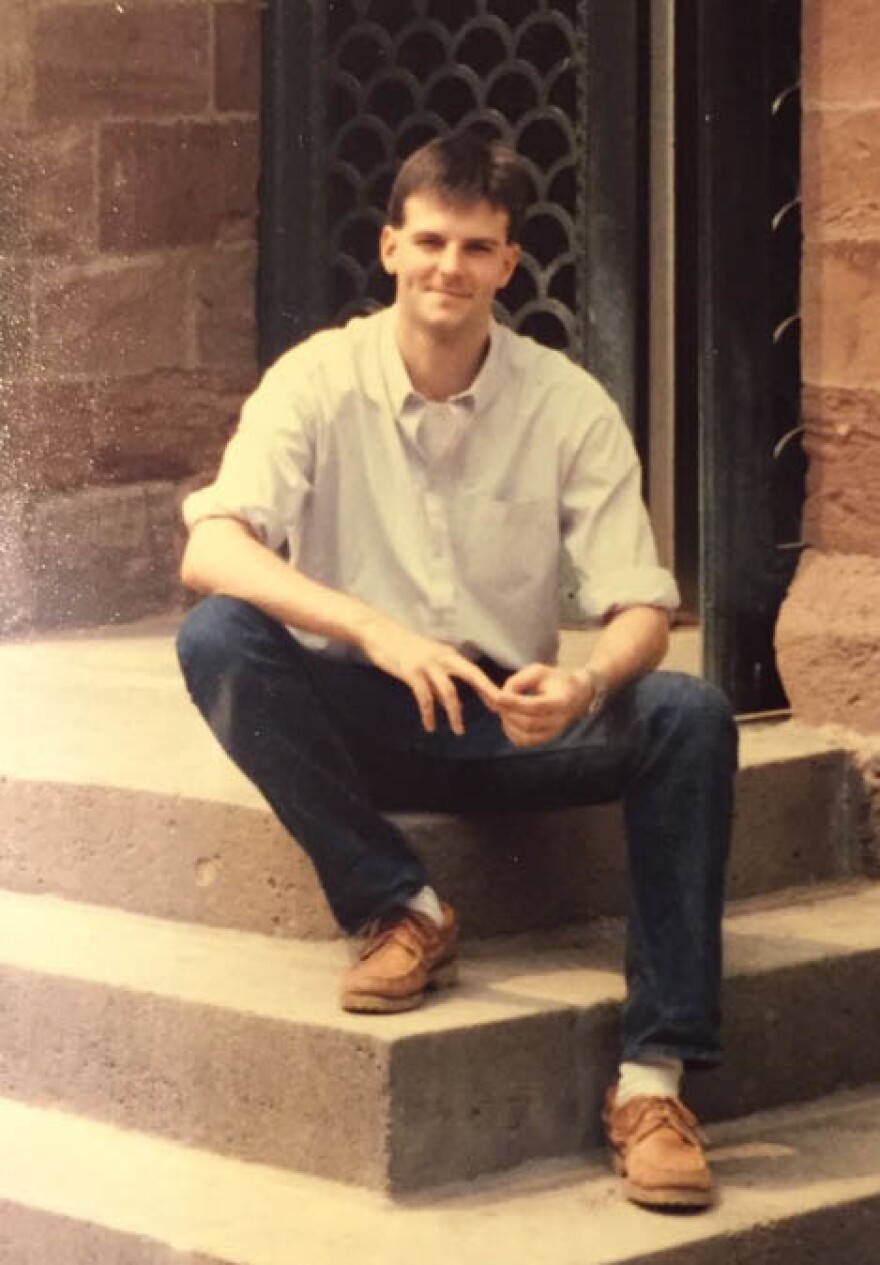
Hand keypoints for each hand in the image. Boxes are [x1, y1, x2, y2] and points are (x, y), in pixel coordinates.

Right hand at [356, 614, 500, 734]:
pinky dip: (429, 714)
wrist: (379, 633)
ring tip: (459, 731)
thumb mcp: (426, 660)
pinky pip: (424, 698)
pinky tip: (430, 726)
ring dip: (455, 713)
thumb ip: (438, 679)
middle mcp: (442, 657)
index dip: (488, 686)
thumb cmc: (402, 648)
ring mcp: (427, 664)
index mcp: (448, 654)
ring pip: (449, 691)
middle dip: (487, 692)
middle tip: (498, 710)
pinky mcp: (411, 672)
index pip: (474, 670)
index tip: (500, 703)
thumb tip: (445, 702)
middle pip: (471, 674)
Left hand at [496, 663, 592, 747]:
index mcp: (562, 700)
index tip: (498, 696)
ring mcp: (553, 733)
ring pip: (524, 735)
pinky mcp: (544, 740)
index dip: (516, 702)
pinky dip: (511, 731)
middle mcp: (560, 721)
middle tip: (496, 699)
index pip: (537, 706)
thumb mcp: (538, 671)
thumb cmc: (554, 680)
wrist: (575, 695)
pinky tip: (509, 717)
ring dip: (508, 722)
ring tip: (504, 707)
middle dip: (508, 712)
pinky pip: (523, 742)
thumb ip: (518, 681)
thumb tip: (501, 696)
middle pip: (528, 723)